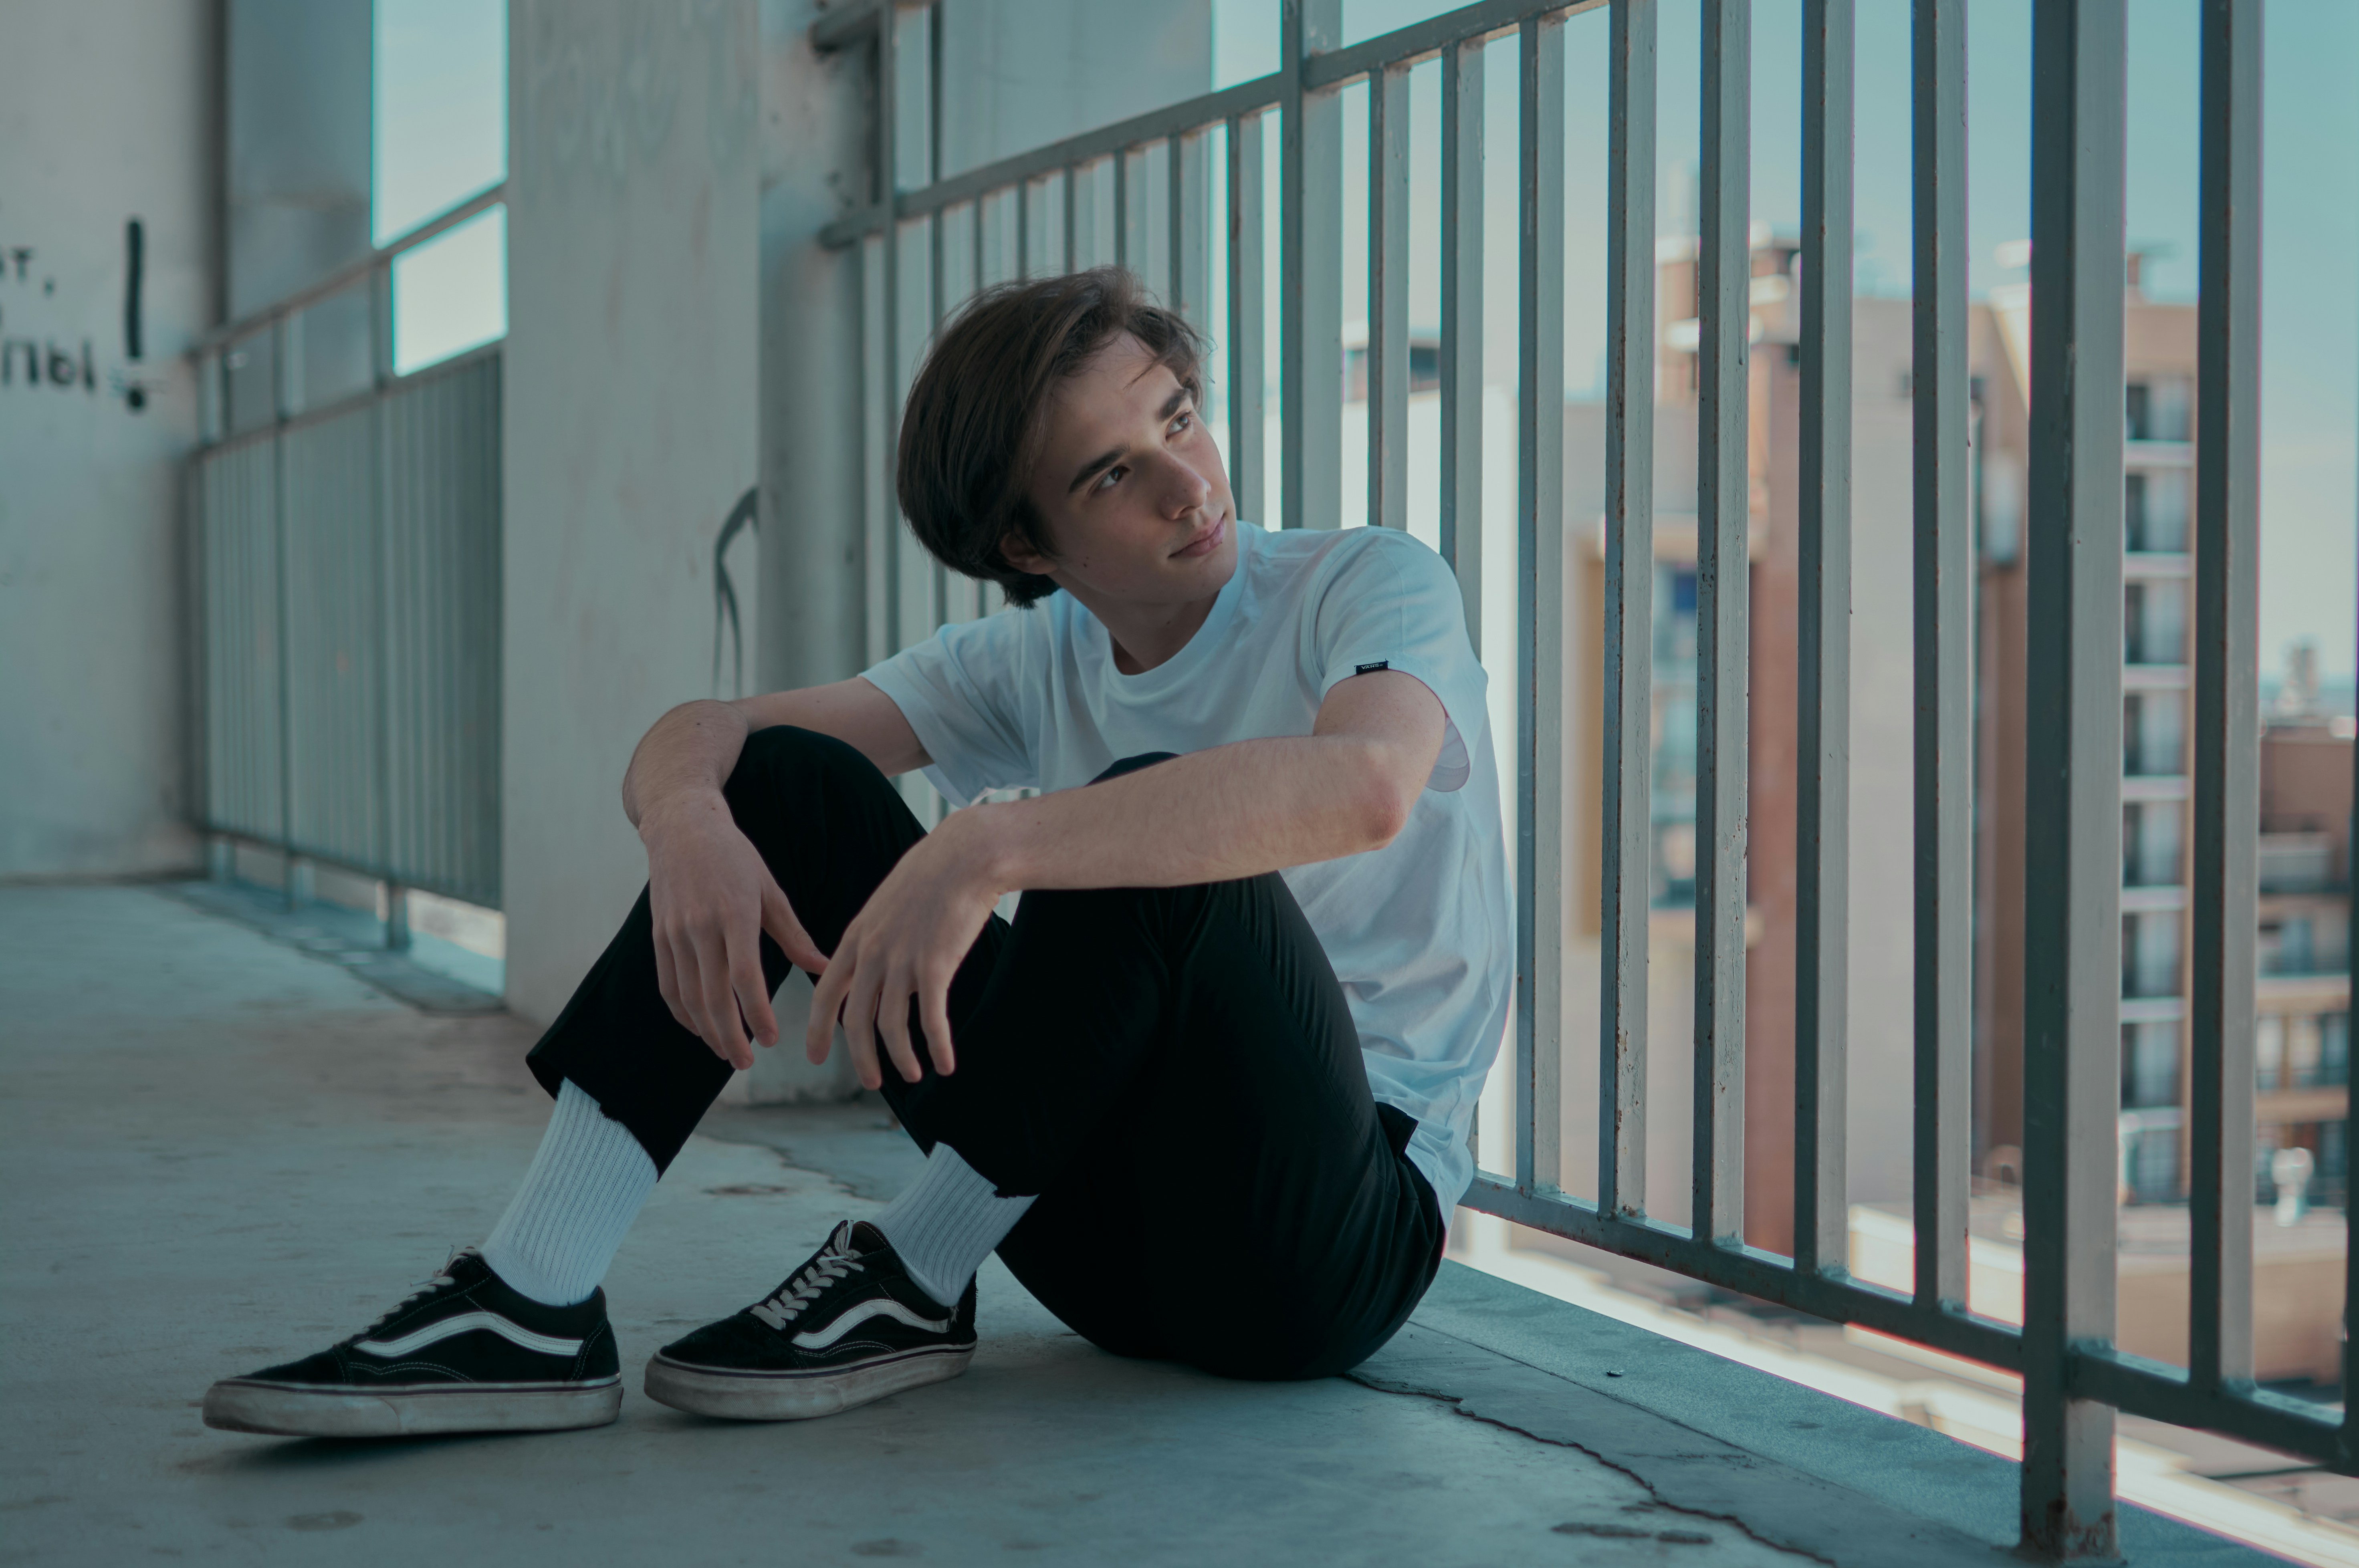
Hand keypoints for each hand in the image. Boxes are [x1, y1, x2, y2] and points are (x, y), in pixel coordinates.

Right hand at [643, 792, 827, 1069]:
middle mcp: (700, 925)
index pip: (744, 976)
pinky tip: (700, 1029)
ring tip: (727, 1052)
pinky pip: (668, 985)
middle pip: (712, 996)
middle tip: (748, 1063)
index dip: (756, 1013)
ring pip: (687, 997)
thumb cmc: (735, 857)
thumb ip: (794, 936)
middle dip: (730, 1036)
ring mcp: (674, 933)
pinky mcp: (658, 936)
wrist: (682, 826)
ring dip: (707, 1031)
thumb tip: (825, 969)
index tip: (772, 1039)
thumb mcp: (770, 890)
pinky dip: (683, 1014)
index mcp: (735, 913)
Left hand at [806, 809, 1003, 1089]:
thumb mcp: (888, 904)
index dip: (818, 1030)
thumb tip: (875, 964)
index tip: (816, 1057)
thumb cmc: (933, 876)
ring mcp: (902, 960)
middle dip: (861, 1057)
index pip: (825, 994)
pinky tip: (947, 1064)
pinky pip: (931, 1020)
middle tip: (871, 1082)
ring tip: (913, 1075)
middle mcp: (872, 952)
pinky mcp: (935, 966)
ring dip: (901, 1058)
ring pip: (891, 1026)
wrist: (967, 855)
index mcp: (856, 937)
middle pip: (855, 1020)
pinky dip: (938, 1047)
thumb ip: (876, 937)